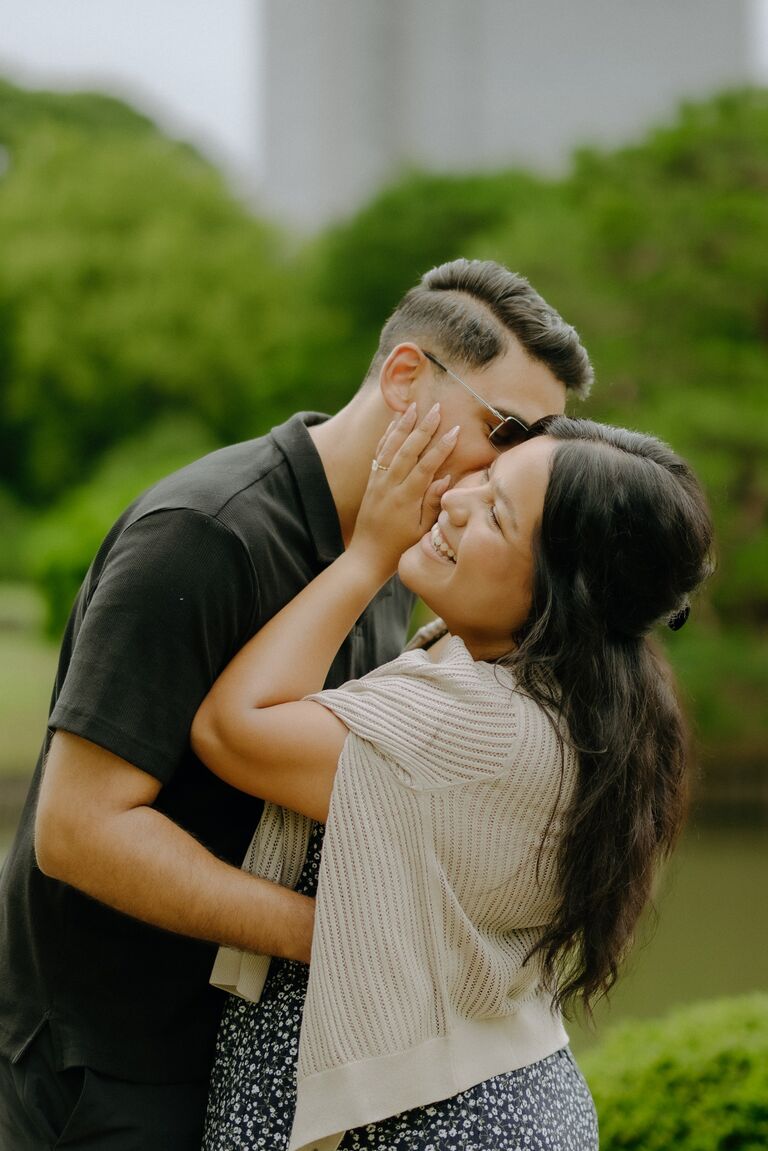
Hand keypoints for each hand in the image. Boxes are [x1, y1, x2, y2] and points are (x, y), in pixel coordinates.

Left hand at [349, 402, 458, 577]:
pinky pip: (379, 453)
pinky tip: (395, 423)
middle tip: (436, 408)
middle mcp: (389, 487)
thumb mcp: (421, 531)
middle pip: (407, 451)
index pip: (425, 467)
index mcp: (405, 500)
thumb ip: (432, 503)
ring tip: (414, 406)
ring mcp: (378, 483)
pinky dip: (387, 436)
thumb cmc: (399, 548)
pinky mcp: (371, 482)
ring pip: (390, 448)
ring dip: (402, 426)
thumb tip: (445, 477)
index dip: (440, 448)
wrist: (367, 557)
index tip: (454, 431)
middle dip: (423, 428)